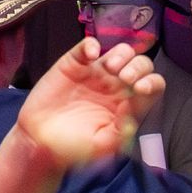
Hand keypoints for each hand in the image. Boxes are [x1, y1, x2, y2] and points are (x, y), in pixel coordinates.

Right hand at [16, 38, 162, 172]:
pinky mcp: (75, 64)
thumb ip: (119, 135)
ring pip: (121, 52)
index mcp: (128, 104)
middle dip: (139, 67)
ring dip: (122, 55)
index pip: (152, 86)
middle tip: (125, 78)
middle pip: (141, 64)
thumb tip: (132, 119)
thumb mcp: (100, 147)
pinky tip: (91, 55)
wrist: (40, 142)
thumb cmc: (73, 147)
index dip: (151, 83)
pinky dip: (91, 45)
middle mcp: (116, 86)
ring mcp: (96, 72)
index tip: (140, 89)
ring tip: (111, 68)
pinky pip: (87, 47)